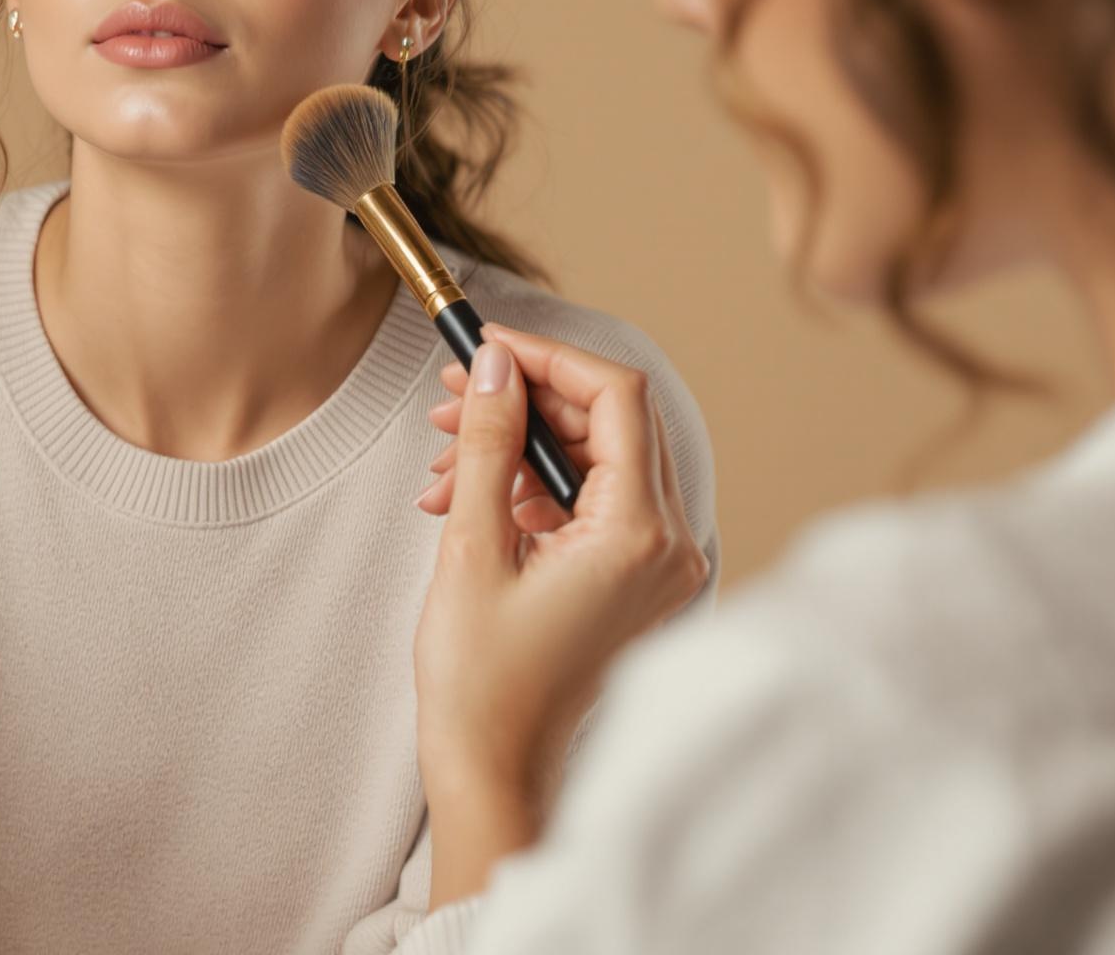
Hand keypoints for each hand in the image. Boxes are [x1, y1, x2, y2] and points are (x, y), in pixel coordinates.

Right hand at [411, 327, 709, 890]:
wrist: (494, 768)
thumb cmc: (483, 680)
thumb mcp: (473, 546)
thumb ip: (491, 444)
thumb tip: (498, 366)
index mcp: (638, 535)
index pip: (616, 399)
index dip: (549, 358)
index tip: (488, 347)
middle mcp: (667, 547)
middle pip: (611, 424)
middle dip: (529, 400)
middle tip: (454, 396)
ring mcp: (656, 567)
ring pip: (597, 461)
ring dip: (522, 444)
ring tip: (446, 458)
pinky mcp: (634, 582)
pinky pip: (593, 503)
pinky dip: (533, 486)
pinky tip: (469, 496)